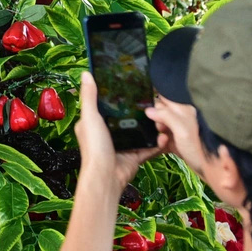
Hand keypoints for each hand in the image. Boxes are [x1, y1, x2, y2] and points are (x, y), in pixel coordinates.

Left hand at [73, 72, 158, 190]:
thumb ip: (89, 97)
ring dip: (150, 126)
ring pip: (139, 132)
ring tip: (162, 116)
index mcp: (95, 123)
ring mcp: (122, 144)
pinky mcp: (135, 155)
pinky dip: (157, 143)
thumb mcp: (90, 118)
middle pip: (125, 118)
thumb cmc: (94, 147)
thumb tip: (86, 73)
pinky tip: (165, 135)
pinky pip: (148, 147)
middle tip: (152, 100)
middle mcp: (108, 133)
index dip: (116, 96)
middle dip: (138, 111)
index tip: (131, 85)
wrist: (107, 177)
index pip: (106, 105)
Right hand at [144, 94, 201, 172]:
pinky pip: (160, 136)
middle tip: (161, 128)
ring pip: (158, 124)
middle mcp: (180, 116)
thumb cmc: (195, 147)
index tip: (149, 108)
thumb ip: (166, 116)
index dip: (155, 100)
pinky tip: (162, 145)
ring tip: (163, 139)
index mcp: (183, 109)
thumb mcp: (181, 130)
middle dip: (156, 119)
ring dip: (157, 131)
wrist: (204, 168)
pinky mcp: (173, 140)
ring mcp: (176, 129)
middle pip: (159, 111)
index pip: (165, 97)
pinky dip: (159, 141)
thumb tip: (148, 110)